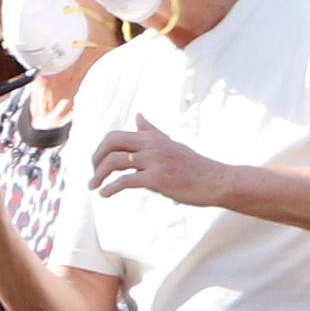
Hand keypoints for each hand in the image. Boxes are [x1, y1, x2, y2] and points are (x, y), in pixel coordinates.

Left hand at [91, 115, 232, 208]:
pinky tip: (105, 195)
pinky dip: (111, 188)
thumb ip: (152, 131)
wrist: (216, 180)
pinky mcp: (157, 178)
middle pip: (111, 142)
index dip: (101, 149)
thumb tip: (138, 116)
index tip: (97, 163)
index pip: (115, 135)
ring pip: (115, 161)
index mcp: (151, 138)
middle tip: (93, 175)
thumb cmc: (194, 166)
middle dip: (96, 158)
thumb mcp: (171, 144)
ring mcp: (154, 161)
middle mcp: (151, 145)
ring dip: (99, 175)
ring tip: (94, 187)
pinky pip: (126, 181)